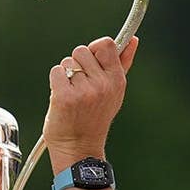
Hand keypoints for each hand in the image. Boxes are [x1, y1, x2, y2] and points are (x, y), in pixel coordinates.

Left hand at [44, 36, 138, 171]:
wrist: (79, 149)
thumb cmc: (94, 118)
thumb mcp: (114, 92)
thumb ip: (123, 63)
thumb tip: (133, 39)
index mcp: (117, 81)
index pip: (106, 44)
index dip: (95, 49)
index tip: (91, 62)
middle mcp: (103, 85)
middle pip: (82, 50)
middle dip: (77, 64)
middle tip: (80, 85)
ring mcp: (84, 91)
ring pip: (67, 62)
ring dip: (66, 75)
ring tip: (72, 94)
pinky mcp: (65, 97)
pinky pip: (56, 72)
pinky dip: (56, 83)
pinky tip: (62, 98)